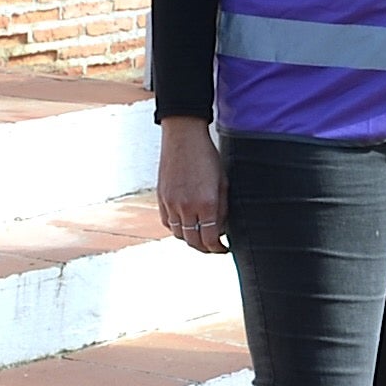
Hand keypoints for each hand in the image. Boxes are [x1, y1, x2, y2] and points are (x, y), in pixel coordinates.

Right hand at [157, 120, 224, 253]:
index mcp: (207, 203)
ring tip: (199, 235)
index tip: (223, 248)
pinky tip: (185, 224)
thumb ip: (222, 208)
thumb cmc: (206, 156)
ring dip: (190, 239)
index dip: (218, 249)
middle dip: (205, 248)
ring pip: (179, 234)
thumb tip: (220, 229)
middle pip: (193, 241)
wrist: (183, 136)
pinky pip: (167, 222)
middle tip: (213, 247)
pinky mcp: (161, 198)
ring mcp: (171, 203)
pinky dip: (176, 228)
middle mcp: (187, 207)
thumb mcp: (223, 182)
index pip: (210, 240)